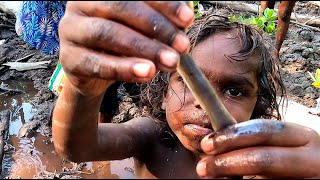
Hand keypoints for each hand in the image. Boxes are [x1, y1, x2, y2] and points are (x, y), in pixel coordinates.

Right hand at [58, 1, 193, 95]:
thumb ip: (160, 18)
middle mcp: (81, 3)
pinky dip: (124, 68)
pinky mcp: (68, 58)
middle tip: (183, 46)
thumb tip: (186, 18)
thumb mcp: (142, 26)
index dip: (163, 3)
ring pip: (107, 33)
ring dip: (144, 48)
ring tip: (170, 62)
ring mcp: (70, 29)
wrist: (95, 70)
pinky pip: (96, 63)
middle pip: (119, 6)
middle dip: (156, 27)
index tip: (188, 19)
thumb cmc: (123, 41)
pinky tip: (147, 73)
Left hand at [197, 119, 319, 177]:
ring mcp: (312, 179)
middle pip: (263, 159)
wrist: (310, 174)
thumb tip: (213, 145)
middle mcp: (312, 157)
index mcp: (302, 136)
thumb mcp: (277, 145)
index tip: (206, 144)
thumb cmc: (288, 161)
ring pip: (263, 179)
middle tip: (203, 167)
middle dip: (228, 163)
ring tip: (213, 177)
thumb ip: (253, 142)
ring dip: (233, 178)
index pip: (264, 130)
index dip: (232, 135)